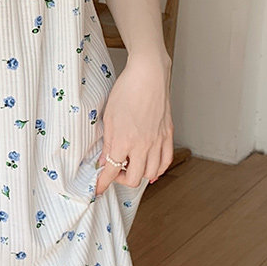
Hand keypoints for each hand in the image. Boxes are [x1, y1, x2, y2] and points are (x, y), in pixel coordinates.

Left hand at [93, 53, 173, 197]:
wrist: (148, 75)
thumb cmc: (126, 91)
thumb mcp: (108, 117)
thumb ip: (107, 142)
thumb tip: (104, 160)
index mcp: (123, 140)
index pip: (111, 172)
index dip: (103, 184)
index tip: (98, 189)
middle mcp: (142, 145)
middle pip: (134, 178)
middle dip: (121, 180)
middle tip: (114, 172)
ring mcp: (157, 141)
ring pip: (151, 173)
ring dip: (139, 175)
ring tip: (131, 167)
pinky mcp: (168, 135)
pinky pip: (166, 161)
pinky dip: (158, 170)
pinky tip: (151, 168)